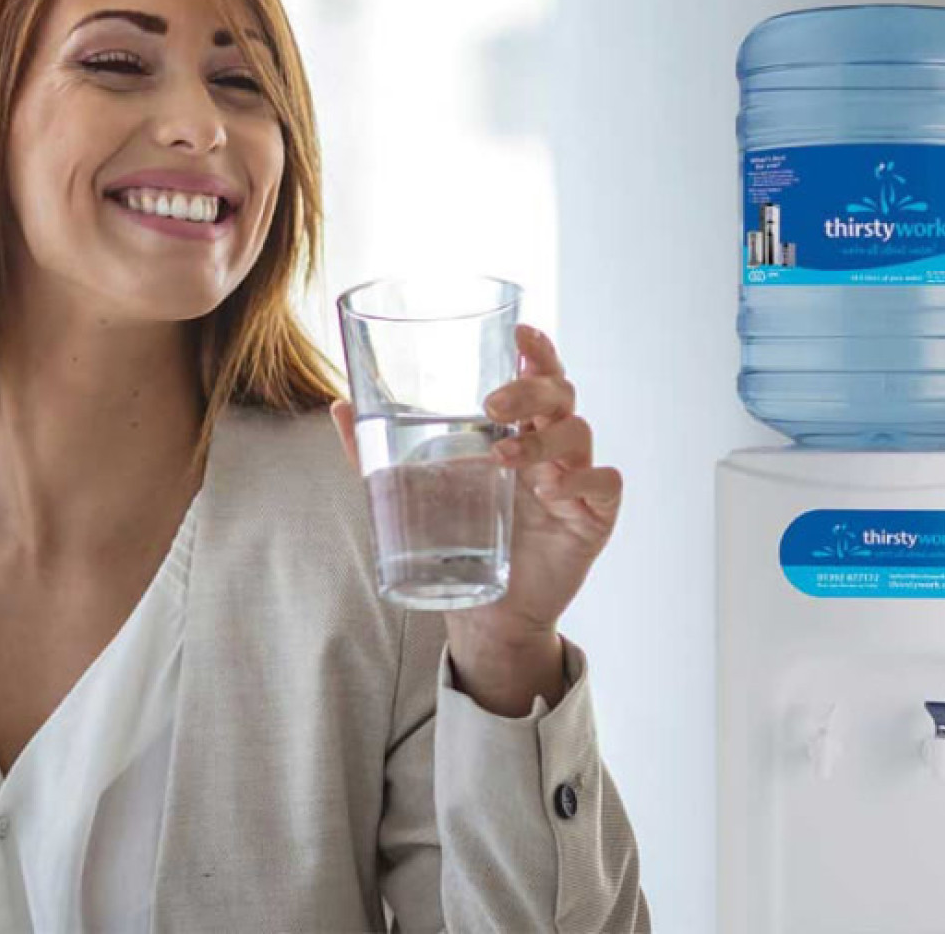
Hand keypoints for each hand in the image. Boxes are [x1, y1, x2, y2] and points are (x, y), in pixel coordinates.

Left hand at [332, 323, 623, 713]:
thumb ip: (376, 452)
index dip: (538, 350)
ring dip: (544, 440)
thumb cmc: (458, 540)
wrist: (486, 612)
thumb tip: (338, 405)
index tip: (521, 332)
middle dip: (532, 388)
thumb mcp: (413, 491)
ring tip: (505, 459)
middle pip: (561, 395)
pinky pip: (606, 483)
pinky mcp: (593, 517)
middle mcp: (551, 448)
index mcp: (518, 430)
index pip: (538, 376)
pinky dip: (582, 480)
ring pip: (580, 433)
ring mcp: (575, 480)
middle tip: (492, 404)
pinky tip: (553, 491)